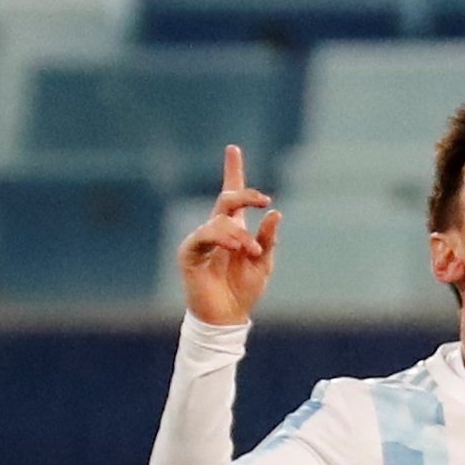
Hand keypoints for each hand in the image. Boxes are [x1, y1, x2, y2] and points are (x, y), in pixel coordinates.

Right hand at [178, 145, 279, 325]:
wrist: (227, 315)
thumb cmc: (244, 289)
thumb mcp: (264, 262)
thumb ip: (269, 238)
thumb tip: (275, 212)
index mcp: (234, 229)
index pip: (232, 196)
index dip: (233, 171)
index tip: (233, 149)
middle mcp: (216, 230)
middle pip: (226, 199)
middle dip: (245, 195)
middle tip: (264, 200)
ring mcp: (201, 240)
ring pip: (220, 220)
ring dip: (240, 233)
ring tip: (251, 251)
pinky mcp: (189, 252)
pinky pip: (204, 236)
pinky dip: (223, 239)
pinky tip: (238, 248)